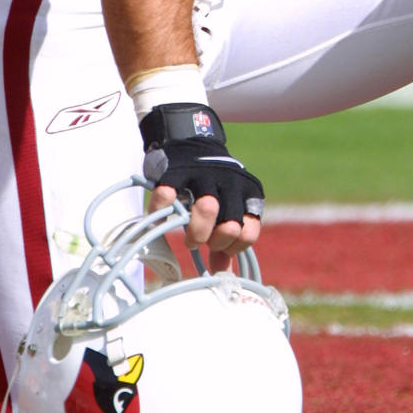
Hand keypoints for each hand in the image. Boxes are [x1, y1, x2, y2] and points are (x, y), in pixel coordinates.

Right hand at [141, 103, 263, 259]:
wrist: (189, 139)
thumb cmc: (211, 183)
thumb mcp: (227, 205)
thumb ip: (228, 238)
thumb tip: (224, 273)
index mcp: (247, 193)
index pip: (248, 232)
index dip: (232, 247)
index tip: (219, 248)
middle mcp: (230, 183)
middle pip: (230, 225)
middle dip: (214, 242)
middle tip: (202, 243)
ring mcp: (203, 175)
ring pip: (207, 208)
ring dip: (195, 232)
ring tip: (188, 238)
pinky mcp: (176, 170)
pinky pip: (169, 195)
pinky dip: (163, 211)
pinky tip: (164, 217)